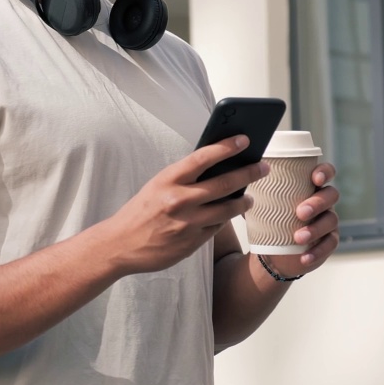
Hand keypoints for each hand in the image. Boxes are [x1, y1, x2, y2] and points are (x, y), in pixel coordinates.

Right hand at [104, 135, 268, 276]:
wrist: (120, 244)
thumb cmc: (140, 211)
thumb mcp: (157, 186)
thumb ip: (184, 178)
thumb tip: (217, 167)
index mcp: (168, 180)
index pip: (203, 157)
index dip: (227, 146)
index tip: (245, 140)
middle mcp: (179, 200)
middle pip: (225, 183)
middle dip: (249, 173)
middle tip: (264, 167)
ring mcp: (187, 223)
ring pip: (228, 209)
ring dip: (244, 201)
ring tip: (250, 198)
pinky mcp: (192, 243)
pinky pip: (217, 227)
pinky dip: (225, 219)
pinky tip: (228, 215)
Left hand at [263, 162, 339, 279]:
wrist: (272, 250)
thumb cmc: (268, 218)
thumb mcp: (260, 202)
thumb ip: (256, 187)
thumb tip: (243, 175)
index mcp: (309, 186)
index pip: (325, 171)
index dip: (325, 172)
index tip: (315, 178)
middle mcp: (323, 201)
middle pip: (331, 195)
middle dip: (317, 202)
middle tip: (300, 212)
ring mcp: (328, 221)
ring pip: (331, 220)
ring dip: (315, 229)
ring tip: (298, 238)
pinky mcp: (328, 241)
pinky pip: (330, 245)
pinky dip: (317, 252)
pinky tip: (304, 258)